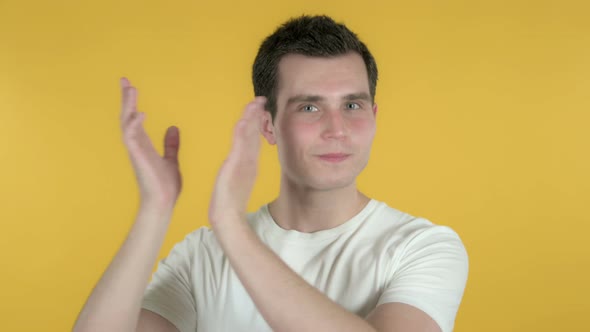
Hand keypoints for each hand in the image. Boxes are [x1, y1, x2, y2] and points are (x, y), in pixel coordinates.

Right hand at [119, 77, 181, 209]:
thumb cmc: (165, 185)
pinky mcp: (138, 158)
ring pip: (127, 123)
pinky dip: (134, 125)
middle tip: (124, 80)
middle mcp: (137, 145)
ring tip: (131, 90)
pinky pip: (132, 138)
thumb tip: (173, 128)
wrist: (163, 203)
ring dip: (128, 106)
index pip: (135, 117)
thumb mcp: (171, 160)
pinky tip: (140, 114)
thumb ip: (170, 145)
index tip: (129, 85)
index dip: (132, 102)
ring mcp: (135, 151)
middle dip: (125, 99)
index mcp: (144, 144)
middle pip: (127, 116)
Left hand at [208, 97, 265, 226]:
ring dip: (252, 117)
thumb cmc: (230, 203)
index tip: (259, 107)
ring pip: (249, 134)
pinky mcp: (236, 165)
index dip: (256, 121)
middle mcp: (248, 159)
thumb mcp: (236, 182)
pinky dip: (245, 130)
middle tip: (261, 99)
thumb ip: (241, 171)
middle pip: (253, 132)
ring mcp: (243, 161)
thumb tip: (243, 166)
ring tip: (256, 102)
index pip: (253, 136)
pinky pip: (241, 143)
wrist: (227, 215)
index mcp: (248, 162)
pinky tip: (245, 119)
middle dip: (257, 115)